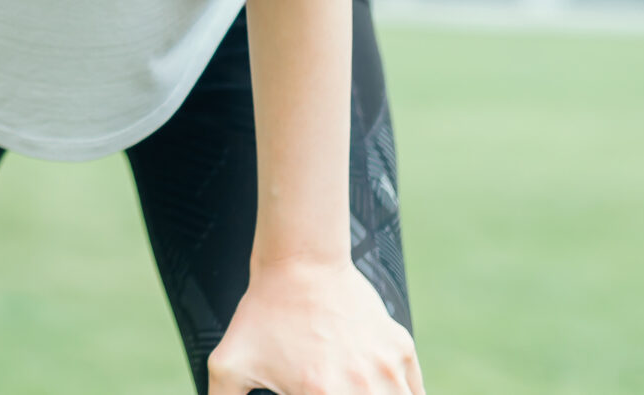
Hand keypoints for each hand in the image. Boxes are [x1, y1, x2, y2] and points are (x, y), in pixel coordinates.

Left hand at [206, 256, 422, 394]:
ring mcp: (387, 369)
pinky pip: (415, 391)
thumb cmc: (263, 314)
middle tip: (329, 388)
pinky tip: (380, 389)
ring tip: (353, 387)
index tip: (310, 394)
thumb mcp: (228, 364)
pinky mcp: (402, 349)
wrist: (300, 263)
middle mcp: (361, 387)